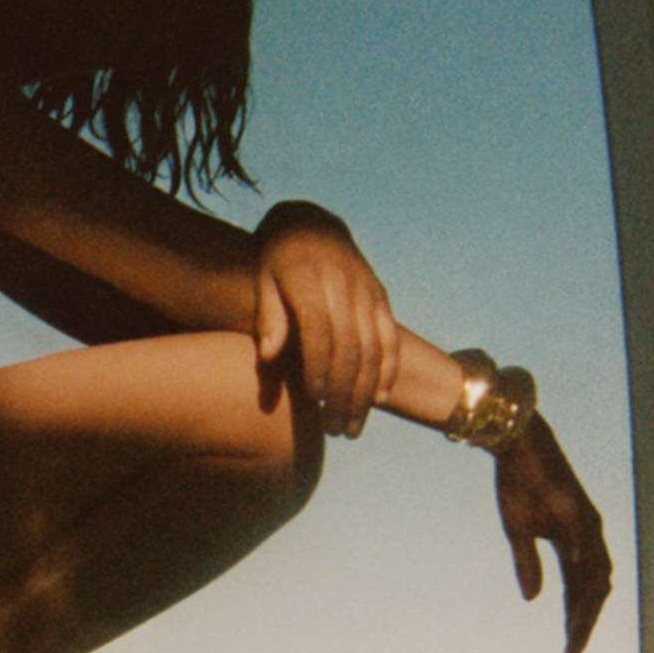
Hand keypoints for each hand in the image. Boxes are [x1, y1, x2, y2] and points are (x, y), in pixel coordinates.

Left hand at [251, 204, 398, 437]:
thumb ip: (268, 317)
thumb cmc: (277, 259)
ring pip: (373, 349)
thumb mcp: (263, 279)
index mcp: (309, 280)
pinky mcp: (380, 297)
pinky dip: (388, 369)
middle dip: (343, 393)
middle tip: (333, 429)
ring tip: (352, 427)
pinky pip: (390, 337)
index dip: (319, 367)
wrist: (312, 223)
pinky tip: (379, 399)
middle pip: (349, 347)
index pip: (319, 331)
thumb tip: (268, 356)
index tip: (314, 399)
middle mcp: (343, 285)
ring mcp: (366, 291)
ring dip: (365, 393)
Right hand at [494, 413, 612, 652]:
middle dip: (585, 623)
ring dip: (586, 605)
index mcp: (576, 541)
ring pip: (595, 571)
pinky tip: (577, 592)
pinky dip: (583, 568)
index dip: (577, 622)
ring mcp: (585, 520)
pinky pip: (584, 542)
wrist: (516, 441)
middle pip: (595, 588)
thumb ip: (528, 564)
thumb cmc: (518, 482)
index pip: (582, 590)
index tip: (570, 652)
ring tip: (575, 633)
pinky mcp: (575, 505)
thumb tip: (533, 599)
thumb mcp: (518, 532)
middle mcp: (588, 533)